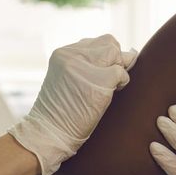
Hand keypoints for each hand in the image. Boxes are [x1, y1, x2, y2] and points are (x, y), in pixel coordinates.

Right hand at [9, 35, 138, 174]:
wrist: (49, 132)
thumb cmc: (61, 111)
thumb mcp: (66, 78)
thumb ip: (86, 64)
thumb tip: (126, 55)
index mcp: (63, 53)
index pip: (96, 42)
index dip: (104, 57)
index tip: (101, 72)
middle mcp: (72, 55)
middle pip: (109, 42)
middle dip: (114, 59)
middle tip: (109, 79)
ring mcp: (85, 67)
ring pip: (116, 54)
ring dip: (119, 69)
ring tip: (109, 86)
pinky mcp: (99, 81)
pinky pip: (122, 73)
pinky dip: (122, 83)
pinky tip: (111, 94)